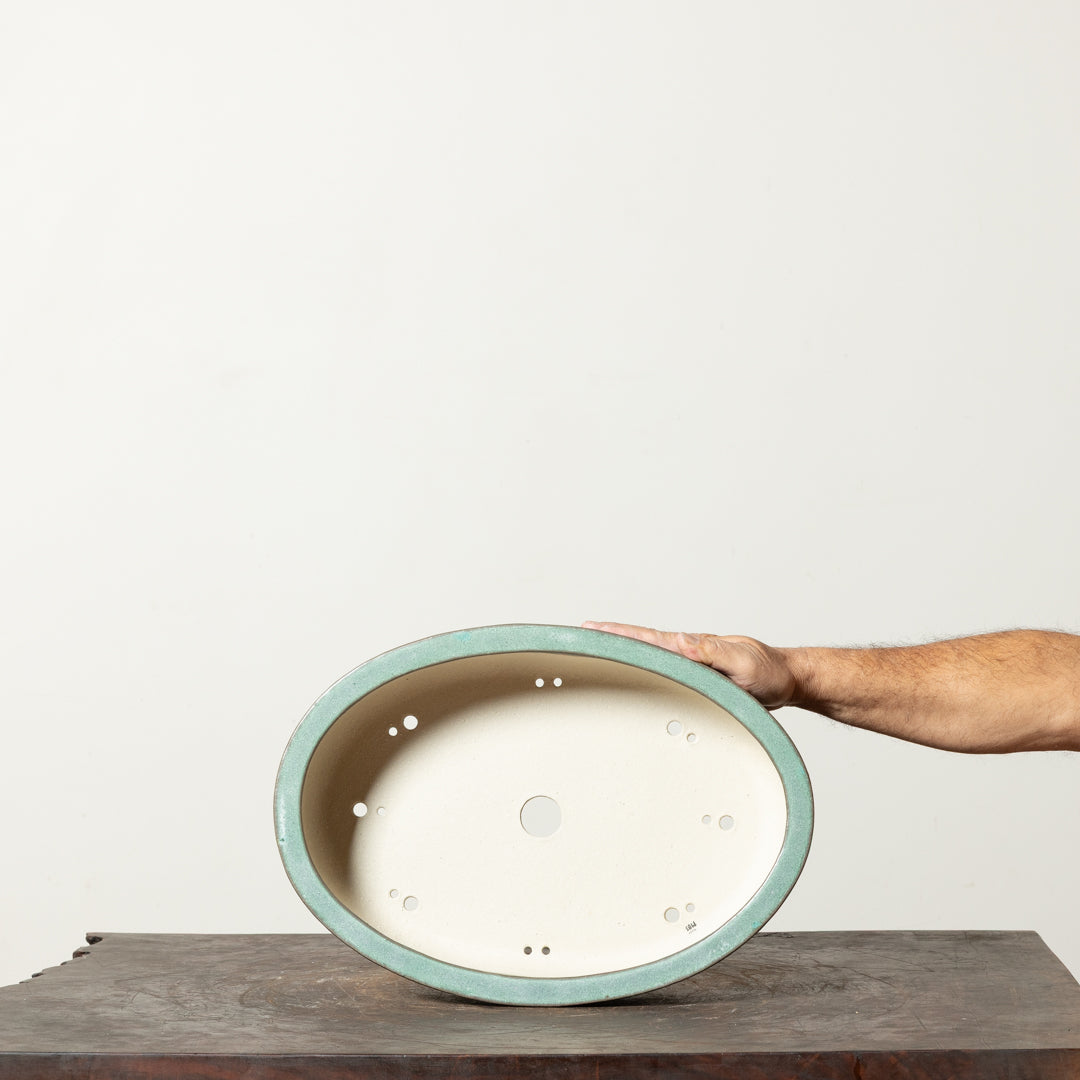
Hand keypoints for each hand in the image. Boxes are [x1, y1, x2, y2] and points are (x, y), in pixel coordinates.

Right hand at [582, 621, 798, 709]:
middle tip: (581, 635)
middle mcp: (689, 652)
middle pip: (643, 642)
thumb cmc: (768, 673)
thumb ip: (712, 652)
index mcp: (694, 647)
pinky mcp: (696, 676)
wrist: (787, 679)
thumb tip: (679, 641)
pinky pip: (663, 668)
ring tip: (596, 649)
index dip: (620, 634)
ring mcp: (691, 663)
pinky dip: (643, 664)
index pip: (650, 638)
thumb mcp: (743, 663)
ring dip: (623, 650)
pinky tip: (633, 670)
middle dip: (611, 637)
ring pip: (651, 655)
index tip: (592, 629)